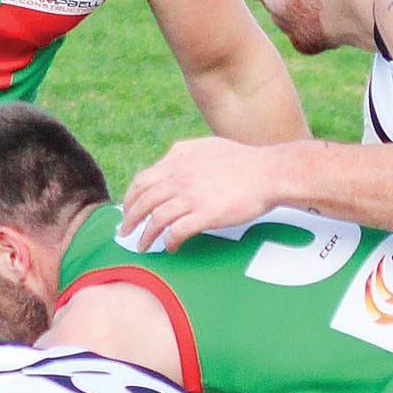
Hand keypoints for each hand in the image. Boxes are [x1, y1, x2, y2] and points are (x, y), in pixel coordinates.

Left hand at [121, 137, 288, 249]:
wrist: (268, 172)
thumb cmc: (242, 160)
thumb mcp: (206, 145)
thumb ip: (181, 152)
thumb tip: (166, 162)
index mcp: (178, 161)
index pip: (142, 180)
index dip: (130, 198)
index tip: (127, 210)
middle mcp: (180, 178)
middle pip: (144, 201)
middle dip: (130, 219)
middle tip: (124, 233)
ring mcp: (192, 197)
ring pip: (156, 219)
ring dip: (145, 235)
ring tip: (142, 246)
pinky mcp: (206, 215)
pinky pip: (177, 232)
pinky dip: (169, 241)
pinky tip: (170, 247)